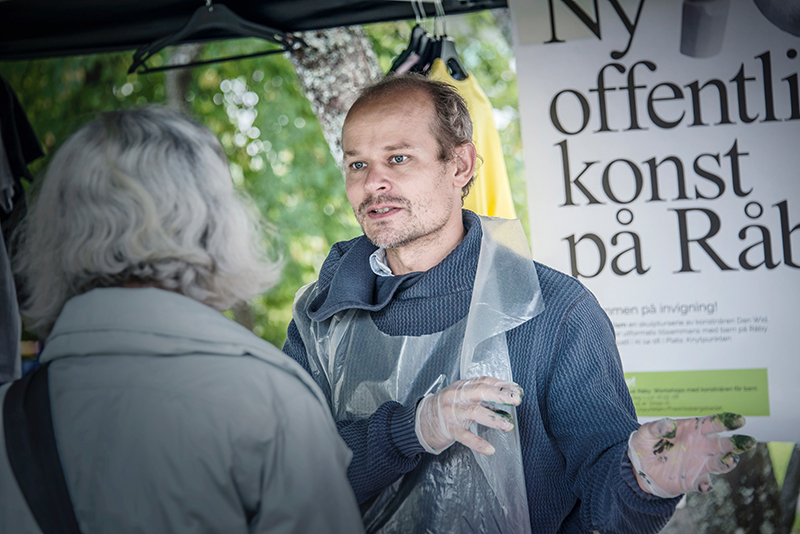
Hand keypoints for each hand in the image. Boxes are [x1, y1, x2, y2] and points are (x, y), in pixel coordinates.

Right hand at [415, 377, 522, 454]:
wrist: (419, 421)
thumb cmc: (445, 408)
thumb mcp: (461, 397)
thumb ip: (481, 398)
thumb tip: (506, 400)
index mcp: (462, 386)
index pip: (484, 381)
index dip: (501, 385)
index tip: (517, 390)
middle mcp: (456, 396)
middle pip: (480, 391)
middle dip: (499, 395)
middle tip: (515, 400)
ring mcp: (452, 412)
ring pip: (474, 411)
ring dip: (492, 418)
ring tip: (507, 425)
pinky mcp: (449, 429)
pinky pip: (464, 436)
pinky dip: (477, 442)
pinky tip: (489, 449)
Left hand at [629, 413, 756, 497]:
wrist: (641, 468)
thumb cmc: (646, 444)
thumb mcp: (645, 433)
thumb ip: (656, 427)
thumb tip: (669, 424)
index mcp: (693, 430)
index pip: (713, 424)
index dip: (727, 421)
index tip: (739, 420)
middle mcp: (702, 446)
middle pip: (724, 444)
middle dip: (737, 443)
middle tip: (748, 442)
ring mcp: (700, 464)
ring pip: (721, 464)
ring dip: (727, 463)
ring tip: (729, 461)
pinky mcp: (694, 480)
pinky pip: (705, 484)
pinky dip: (706, 484)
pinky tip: (703, 484)